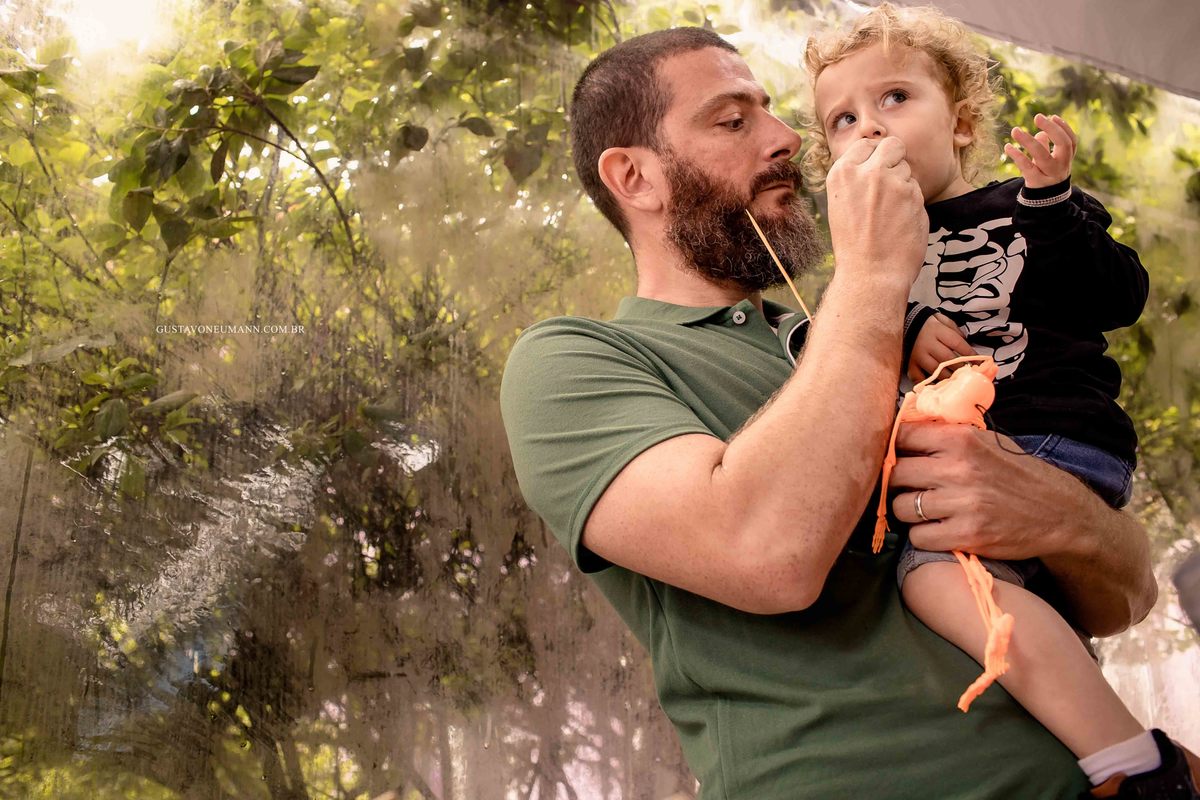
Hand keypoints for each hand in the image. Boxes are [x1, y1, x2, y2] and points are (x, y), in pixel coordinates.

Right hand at [825, 136, 926, 285]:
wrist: (871, 273)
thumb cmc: (854, 244)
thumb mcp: (840, 205)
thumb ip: (856, 179)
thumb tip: (875, 159)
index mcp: (842, 173)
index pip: (866, 145)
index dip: (873, 159)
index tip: (873, 175)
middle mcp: (867, 172)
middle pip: (892, 145)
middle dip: (894, 159)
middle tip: (890, 185)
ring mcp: (892, 181)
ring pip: (906, 168)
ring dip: (903, 185)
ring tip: (891, 212)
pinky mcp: (914, 194)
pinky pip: (917, 188)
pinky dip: (912, 202)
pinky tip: (901, 221)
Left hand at [884, 422, 1075, 560]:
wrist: (1059, 514)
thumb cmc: (1017, 475)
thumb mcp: (987, 441)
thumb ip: (947, 435)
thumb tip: (903, 429)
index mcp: (961, 439)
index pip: (903, 436)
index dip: (895, 448)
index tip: (899, 457)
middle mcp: (958, 469)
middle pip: (897, 473)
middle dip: (898, 482)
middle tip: (910, 488)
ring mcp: (961, 504)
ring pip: (902, 507)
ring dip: (908, 512)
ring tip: (925, 510)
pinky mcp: (966, 535)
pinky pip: (918, 537)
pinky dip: (922, 536)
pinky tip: (937, 530)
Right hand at [908, 313, 974, 381]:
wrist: (903, 323)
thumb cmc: (927, 323)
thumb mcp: (942, 319)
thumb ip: (954, 329)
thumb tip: (966, 342)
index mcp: (937, 331)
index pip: (957, 343)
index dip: (970, 353)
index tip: (979, 361)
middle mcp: (928, 344)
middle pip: (947, 359)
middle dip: (961, 367)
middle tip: (970, 373)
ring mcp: (917, 355)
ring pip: (935, 370)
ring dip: (948, 377)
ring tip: (957, 381)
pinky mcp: (910, 363)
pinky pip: (918, 376)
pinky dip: (927, 383)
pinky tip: (936, 386)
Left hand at [1005, 113, 1075, 188]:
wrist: (1045, 203)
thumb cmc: (1046, 176)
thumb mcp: (1049, 161)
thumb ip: (1046, 146)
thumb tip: (1041, 132)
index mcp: (1067, 159)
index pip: (1071, 141)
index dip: (1064, 128)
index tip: (1053, 116)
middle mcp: (1061, 166)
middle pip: (1063, 145)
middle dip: (1053, 129)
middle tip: (1038, 117)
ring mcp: (1049, 174)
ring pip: (1042, 155)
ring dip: (1028, 141)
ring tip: (1015, 130)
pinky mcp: (1035, 182)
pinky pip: (1026, 167)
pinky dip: (1016, 156)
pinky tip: (1008, 147)